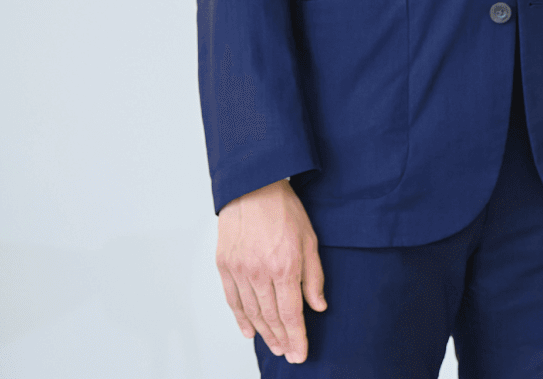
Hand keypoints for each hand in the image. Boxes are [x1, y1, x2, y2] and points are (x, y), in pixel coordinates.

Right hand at [215, 179, 325, 362]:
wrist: (253, 189)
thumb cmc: (286, 211)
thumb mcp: (310, 240)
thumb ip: (314, 277)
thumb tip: (318, 306)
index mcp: (284, 267)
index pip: (290, 313)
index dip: (296, 336)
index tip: (300, 353)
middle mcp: (259, 273)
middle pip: (270, 317)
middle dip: (282, 339)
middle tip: (289, 354)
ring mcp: (239, 271)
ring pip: (251, 312)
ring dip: (263, 333)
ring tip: (275, 346)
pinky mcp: (224, 266)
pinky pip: (232, 300)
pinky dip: (240, 318)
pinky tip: (249, 331)